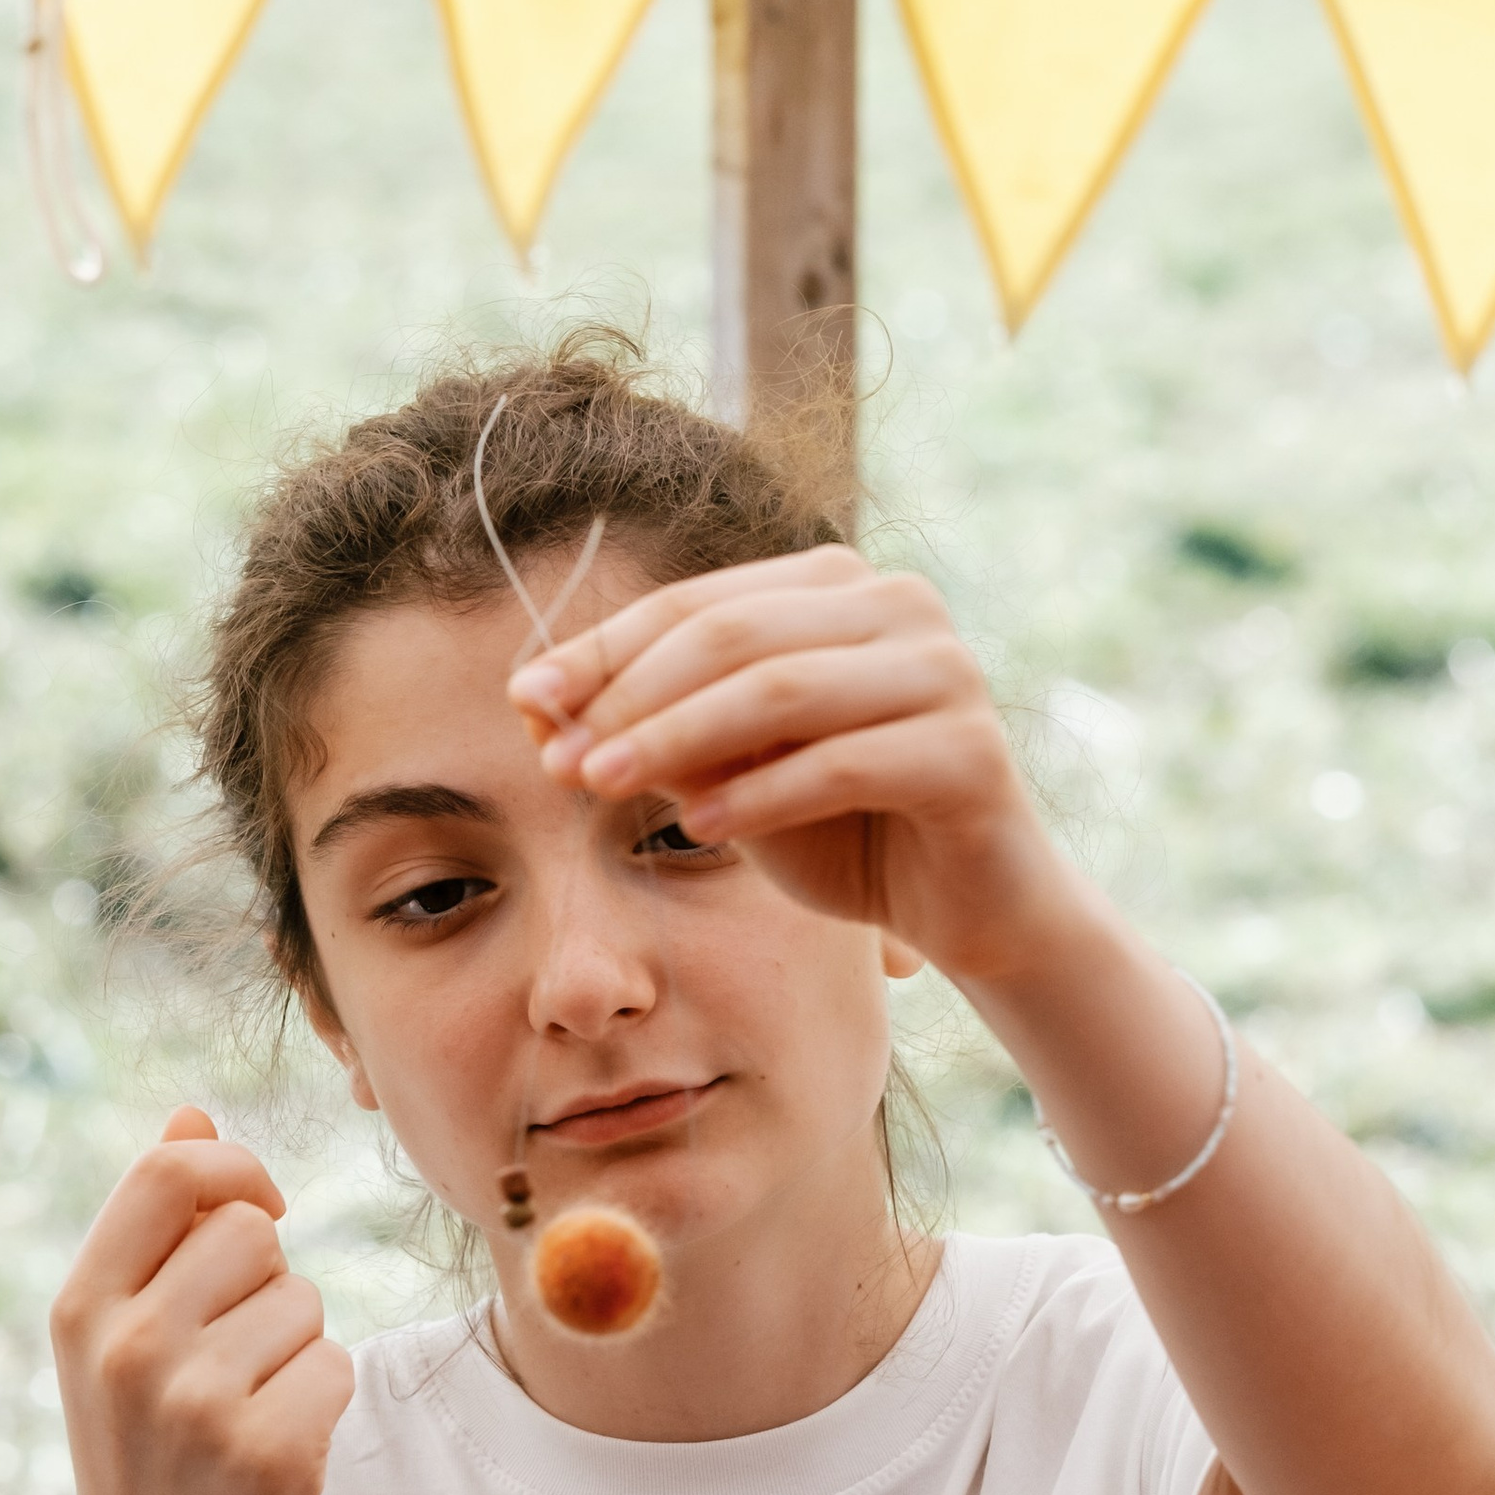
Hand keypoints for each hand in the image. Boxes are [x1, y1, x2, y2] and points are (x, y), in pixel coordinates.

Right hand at [50, 1107, 352, 1494]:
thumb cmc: (143, 1457)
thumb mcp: (113, 1343)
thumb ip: (153, 1230)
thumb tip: (191, 1113)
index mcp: (80, 1309)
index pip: (167, 1171)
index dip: (231, 1166)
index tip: (257, 1205)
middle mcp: (130, 1349)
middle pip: (252, 1232)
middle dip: (265, 1278)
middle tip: (232, 1354)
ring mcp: (200, 1404)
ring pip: (304, 1301)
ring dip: (295, 1346)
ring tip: (244, 1410)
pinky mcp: (272, 1452)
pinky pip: (337, 1364)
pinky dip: (321, 1401)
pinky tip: (274, 1448)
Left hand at [509, 549, 1075, 983]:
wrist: (968, 908)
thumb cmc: (844, 829)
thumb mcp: (730, 773)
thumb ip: (655, 730)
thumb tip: (535, 705)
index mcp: (838, 587)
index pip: (698, 603)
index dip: (603, 650)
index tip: (524, 700)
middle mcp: (899, 605)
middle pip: (733, 636)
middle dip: (630, 697)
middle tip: (554, 760)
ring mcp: (944, 671)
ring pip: (781, 689)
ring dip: (676, 739)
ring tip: (601, 787)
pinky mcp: (971, 750)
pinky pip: (842, 763)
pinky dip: (758, 795)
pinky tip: (696, 828)